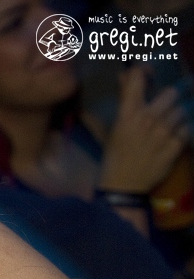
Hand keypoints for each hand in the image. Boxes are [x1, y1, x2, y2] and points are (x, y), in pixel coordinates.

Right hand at [100, 67, 188, 193]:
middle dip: (169, 99)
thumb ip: (121, 102)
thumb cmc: (114, 156)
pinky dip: (183, 132)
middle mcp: (148, 119)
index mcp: (128, 114)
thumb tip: (124, 76)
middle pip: (170, 93)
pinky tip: (175, 138)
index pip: (138, 79)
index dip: (144, 71)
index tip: (149, 72)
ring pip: (181, 111)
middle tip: (165, 107)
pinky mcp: (176, 146)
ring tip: (170, 126)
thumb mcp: (113, 128)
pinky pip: (187, 129)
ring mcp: (164, 133)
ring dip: (177, 117)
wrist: (123, 185)